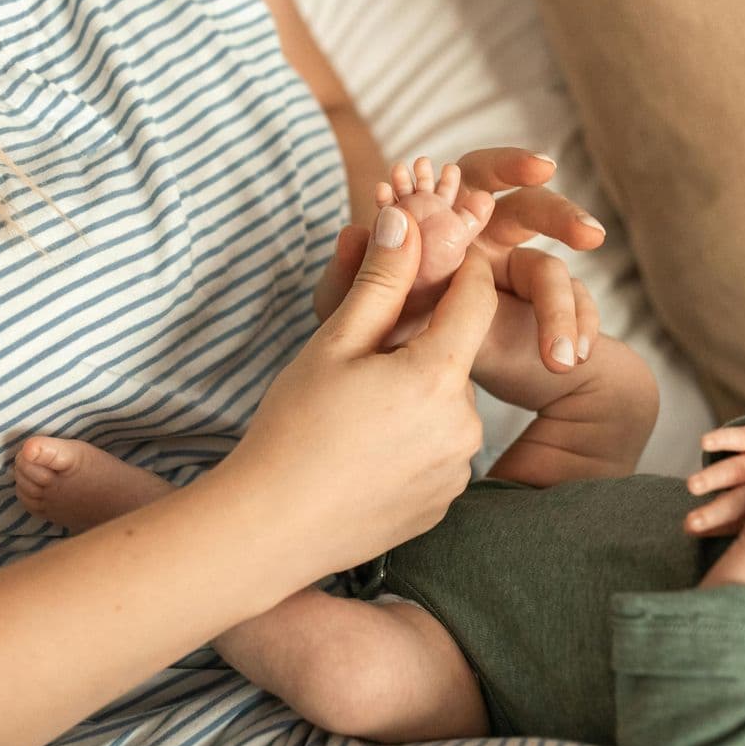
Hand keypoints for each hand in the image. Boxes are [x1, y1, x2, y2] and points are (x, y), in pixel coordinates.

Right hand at [238, 204, 498, 576]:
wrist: (269, 529)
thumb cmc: (293, 429)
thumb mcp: (333, 343)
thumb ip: (381, 279)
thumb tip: (407, 216)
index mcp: (438, 377)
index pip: (475, 297)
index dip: (458, 267)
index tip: (434, 256)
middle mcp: (464, 427)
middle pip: (454, 357)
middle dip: (418, 345)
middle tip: (360, 358)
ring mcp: (456, 471)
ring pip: (445, 406)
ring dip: (414, 395)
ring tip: (354, 413)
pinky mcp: (443, 504)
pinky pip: (437, 452)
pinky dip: (411, 441)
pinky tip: (363, 452)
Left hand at [315, 148, 604, 373]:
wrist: (418, 397)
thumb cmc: (382, 337)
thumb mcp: (358, 315)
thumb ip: (351, 276)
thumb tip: (351, 232)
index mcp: (448, 221)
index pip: (483, 175)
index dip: (511, 164)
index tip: (542, 167)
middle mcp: (490, 241)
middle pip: (534, 211)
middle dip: (563, 216)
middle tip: (591, 236)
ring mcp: (520, 279)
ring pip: (553, 273)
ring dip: (563, 310)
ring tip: (563, 356)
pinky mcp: (541, 315)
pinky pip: (573, 315)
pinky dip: (576, 335)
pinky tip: (574, 360)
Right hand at [683, 422, 744, 535]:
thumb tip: (733, 561)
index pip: (744, 522)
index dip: (718, 528)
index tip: (692, 535)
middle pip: (743, 500)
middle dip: (715, 511)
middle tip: (691, 523)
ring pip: (743, 468)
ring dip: (717, 477)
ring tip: (693, 486)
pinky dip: (727, 439)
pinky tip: (704, 443)